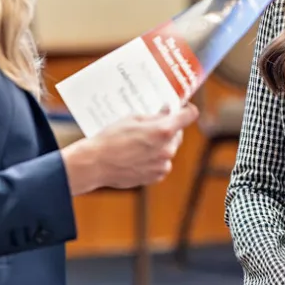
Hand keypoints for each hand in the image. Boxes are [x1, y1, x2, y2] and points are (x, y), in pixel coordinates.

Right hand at [61, 103, 198, 194]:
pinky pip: (162, 163)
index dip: (187, 110)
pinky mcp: (156, 176)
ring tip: (140, 142)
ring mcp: (163, 164)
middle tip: (153, 124)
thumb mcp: (133, 119)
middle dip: (169, 127)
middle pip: (178, 133)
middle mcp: (167, 149)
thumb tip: (167, 111)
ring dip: (161, 144)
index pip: (189, 116)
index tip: (183, 108)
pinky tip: (139, 155)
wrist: (96, 164)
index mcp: (163, 130)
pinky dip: (155, 158)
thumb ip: (155, 116)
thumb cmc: (111, 138)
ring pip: (169, 149)